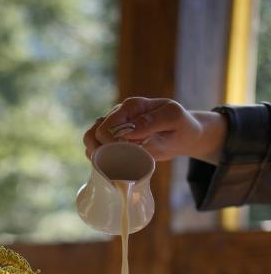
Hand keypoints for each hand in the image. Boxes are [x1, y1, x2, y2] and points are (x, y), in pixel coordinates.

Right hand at [83, 97, 226, 163]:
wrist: (183, 135)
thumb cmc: (181, 125)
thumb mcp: (173, 119)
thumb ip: (152, 121)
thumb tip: (127, 132)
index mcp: (131, 106)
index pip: (107, 128)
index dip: (112, 147)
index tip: (129, 157)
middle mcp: (118, 114)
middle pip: (93, 134)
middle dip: (104, 153)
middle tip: (123, 163)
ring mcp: (114, 127)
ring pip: (90, 141)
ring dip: (97, 157)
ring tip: (114, 166)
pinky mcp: (114, 140)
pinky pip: (96, 150)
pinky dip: (100, 160)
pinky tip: (113, 166)